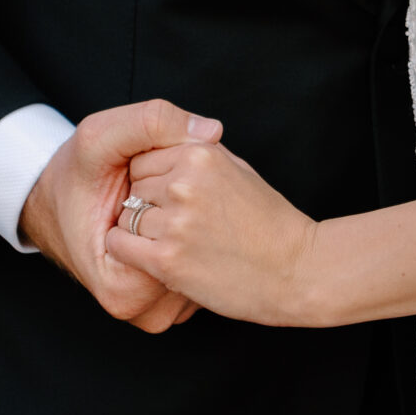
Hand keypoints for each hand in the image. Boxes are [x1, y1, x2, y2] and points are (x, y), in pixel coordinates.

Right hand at [18, 99, 219, 332]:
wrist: (53, 201)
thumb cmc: (72, 174)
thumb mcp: (100, 137)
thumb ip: (152, 123)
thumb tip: (211, 131)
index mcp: (123, 288)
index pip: (187, 244)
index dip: (182, 196)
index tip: (149, 184)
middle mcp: (142, 310)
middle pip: (201, 257)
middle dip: (194, 213)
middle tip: (163, 192)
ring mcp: (157, 310)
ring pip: (203, 262)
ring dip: (197, 225)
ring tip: (167, 204)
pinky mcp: (166, 301)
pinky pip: (198, 268)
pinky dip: (195, 238)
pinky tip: (174, 216)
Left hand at [103, 137, 325, 326]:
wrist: (295, 269)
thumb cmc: (270, 222)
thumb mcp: (239, 169)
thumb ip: (201, 154)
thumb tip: (169, 146)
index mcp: (202, 153)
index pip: (143, 158)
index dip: (153, 180)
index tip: (170, 199)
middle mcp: (185, 182)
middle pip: (133, 186)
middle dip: (146, 204)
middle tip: (176, 224)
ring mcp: (176, 220)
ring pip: (126, 217)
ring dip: (140, 232)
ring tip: (174, 243)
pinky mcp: (168, 257)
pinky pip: (120, 245)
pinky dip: (129, 252)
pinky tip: (156, 257)